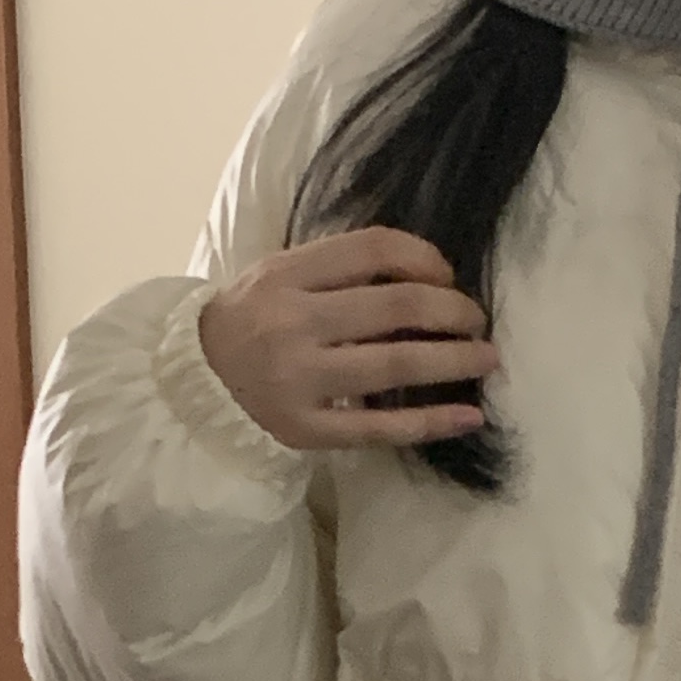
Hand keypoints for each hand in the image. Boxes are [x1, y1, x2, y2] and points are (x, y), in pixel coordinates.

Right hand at [198, 227, 495, 451]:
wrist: (194, 382)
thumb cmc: (251, 322)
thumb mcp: (279, 277)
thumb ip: (337, 270)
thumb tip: (423, 273)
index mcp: (287, 275)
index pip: (373, 249)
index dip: (424, 258)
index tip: (447, 275)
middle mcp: (294, 323)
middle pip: (396, 306)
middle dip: (452, 310)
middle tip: (477, 320)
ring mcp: (300, 380)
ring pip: (396, 363)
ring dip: (454, 359)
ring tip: (486, 358)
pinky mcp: (306, 430)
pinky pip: (381, 427)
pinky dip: (432, 422)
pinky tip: (469, 417)